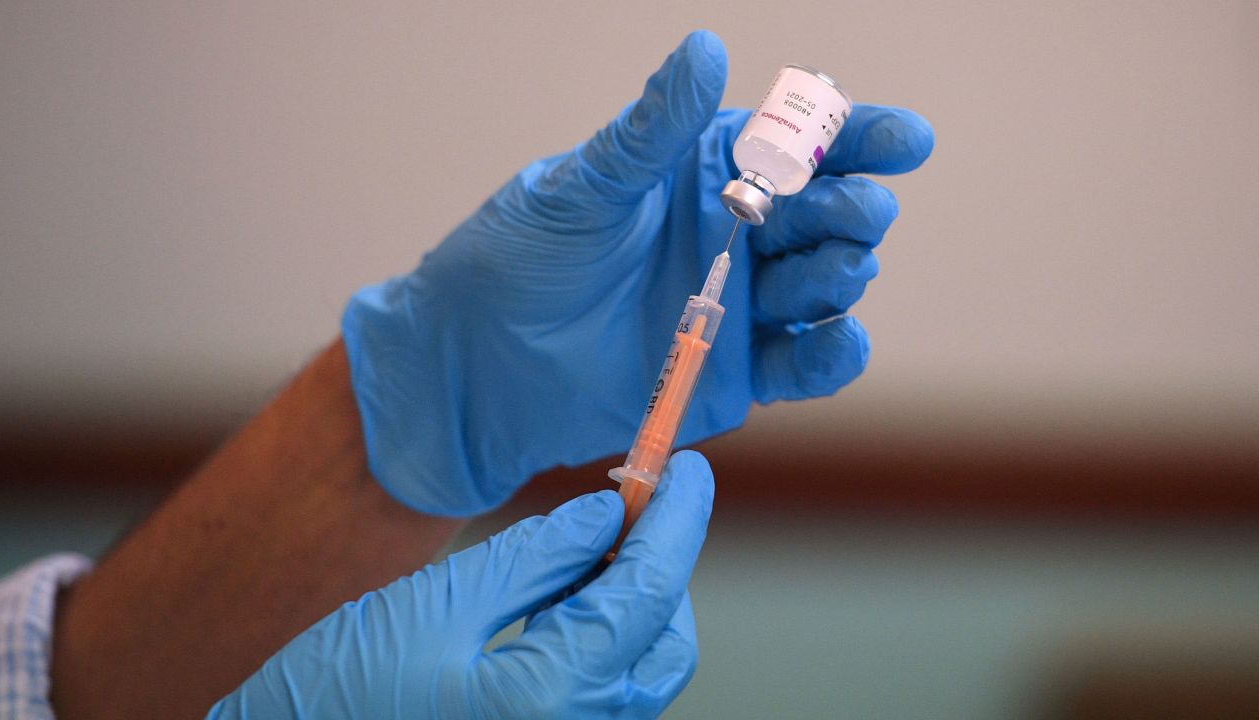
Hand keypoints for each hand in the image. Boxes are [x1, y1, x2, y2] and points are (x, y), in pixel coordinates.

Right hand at [207, 451, 713, 719]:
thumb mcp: (439, 602)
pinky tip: (568, 590)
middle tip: (635, 497)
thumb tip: (610, 512)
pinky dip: (601, 634)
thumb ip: (537, 555)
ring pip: (639, 669)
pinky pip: (603, 691)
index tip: (688, 466)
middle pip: (663, 640)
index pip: (648, 591)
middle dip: (660, 564)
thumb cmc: (340, 691)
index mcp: (551, 699)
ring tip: (595, 537)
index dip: (677, 519)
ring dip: (632, 599)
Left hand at [342, 30, 933, 513]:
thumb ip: (651, 132)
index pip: (799, 143)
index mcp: (705, 171)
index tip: (906, 140)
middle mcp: (735, 233)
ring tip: (835, 269)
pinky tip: (841, 340)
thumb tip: (707, 49)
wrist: (475, 364)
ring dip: (843, 274)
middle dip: (852, 207)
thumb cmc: (518, 258)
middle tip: (851, 211)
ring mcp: (740, 304)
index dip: (860, 137)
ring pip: (825, 285)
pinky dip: (833, 356)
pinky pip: (804, 364)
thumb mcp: (584, 186)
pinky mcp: (735, 373)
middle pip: (827, 213)